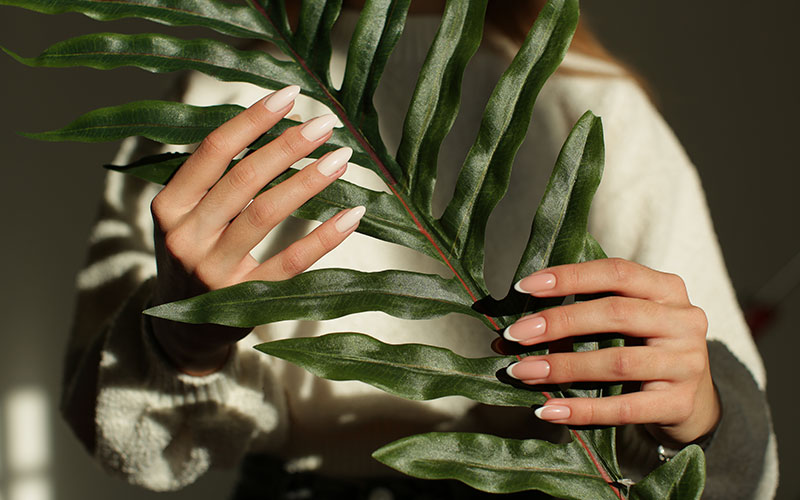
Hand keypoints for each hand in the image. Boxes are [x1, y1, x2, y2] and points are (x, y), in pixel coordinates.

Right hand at [149, 85, 364, 375]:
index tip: (289, 95)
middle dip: (287, 145)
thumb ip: (213, 180)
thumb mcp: (185, 217)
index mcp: (167, 207)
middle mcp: (185, 237)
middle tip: (325, 123)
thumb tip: (272, 125)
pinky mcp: (244, 299)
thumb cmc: (192, 255)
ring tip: (340, 158)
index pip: (211, 152)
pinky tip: (352, 215)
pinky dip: (324, 236)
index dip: (252, 120)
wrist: (180, 329)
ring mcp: (213, 271)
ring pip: (265, 214)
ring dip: (308, 181)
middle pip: (242, 179)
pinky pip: (290, 262)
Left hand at [504, 258, 719, 446]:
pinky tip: (549, 411)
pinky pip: (624, 407)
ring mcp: (687, 363)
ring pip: (616, 361)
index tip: (524, 288)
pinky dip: (583, 410)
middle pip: (615, 313)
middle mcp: (684, 320)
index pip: (616, 272)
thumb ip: (579, 317)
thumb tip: (509, 334)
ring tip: (522, 372)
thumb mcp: (625, 323)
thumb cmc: (644, 349)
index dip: (569, 277)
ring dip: (562, 367)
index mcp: (667, 289)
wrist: (694, 402)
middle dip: (558, 322)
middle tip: (514, 334)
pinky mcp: (680, 403)